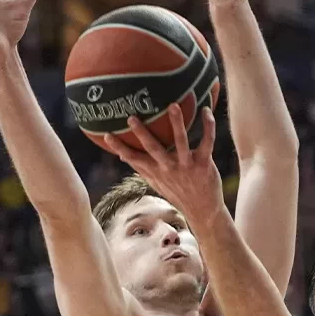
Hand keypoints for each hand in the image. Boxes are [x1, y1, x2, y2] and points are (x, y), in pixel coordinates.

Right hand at [103, 105, 222, 220]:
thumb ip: (141, 167)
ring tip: (173, 106)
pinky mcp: (204, 163)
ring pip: (181, 141)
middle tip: (131, 117)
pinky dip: (208, 126)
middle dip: (142, 133)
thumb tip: (123, 157)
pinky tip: (206, 110)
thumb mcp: (156, 182)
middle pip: (153, 148)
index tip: (106, 134)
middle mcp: (169, 167)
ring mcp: (187, 165)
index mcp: (156, 171)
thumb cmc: (177, 192)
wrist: (203, 210)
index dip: (119, 148)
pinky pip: (207, 142)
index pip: (134, 158)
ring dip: (177, 123)